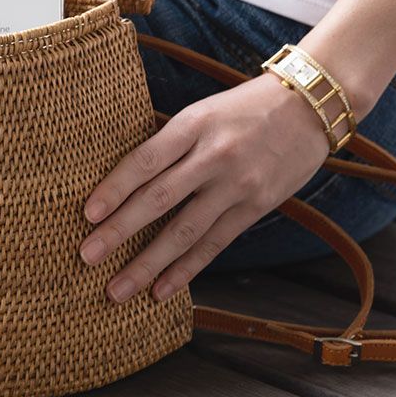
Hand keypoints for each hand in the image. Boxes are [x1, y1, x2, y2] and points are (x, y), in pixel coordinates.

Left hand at [79, 72, 330, 302]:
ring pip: (185, 231)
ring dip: (147, 264)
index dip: (114, 188)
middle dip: (119, 231)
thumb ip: (167, 144)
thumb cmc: (242, 108)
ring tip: (117, 289)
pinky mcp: (255, 207)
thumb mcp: (201, 113)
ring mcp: (236, 185)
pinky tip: (161, 290)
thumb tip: (121, 181)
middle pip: (159, 198)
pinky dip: (186, 269)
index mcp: (192, 125)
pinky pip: (214, 244)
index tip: (87, 214)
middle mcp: (213, 156)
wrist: (309, 106)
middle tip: (87, 257)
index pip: (145, 160)